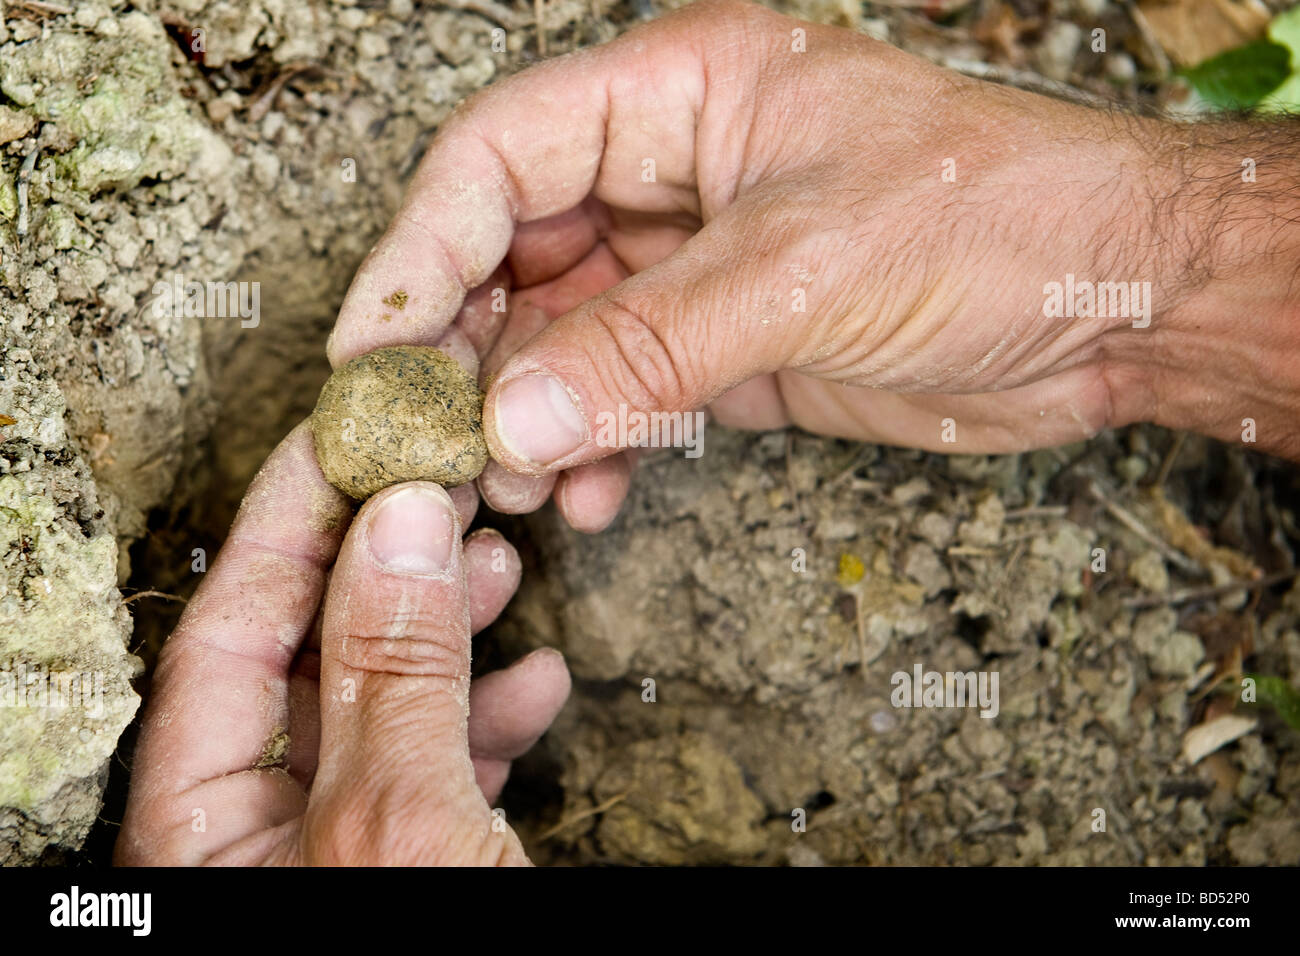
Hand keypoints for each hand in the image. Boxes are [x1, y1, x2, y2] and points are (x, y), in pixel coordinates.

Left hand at [116, 424, 569, 864]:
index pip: (226, 636)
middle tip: (437, 485)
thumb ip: (394, 676)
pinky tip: (538, 678)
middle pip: (310, 655)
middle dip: (388, 565)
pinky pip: (438, 762)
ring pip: (385, 699)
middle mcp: (261, 831)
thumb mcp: (400, 820)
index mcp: (204, 830)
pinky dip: (489, 713)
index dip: (287, 526)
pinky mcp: (410, 861)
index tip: (340, 439)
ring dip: (451, 628)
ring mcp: (339, 846)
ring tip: (501, 566)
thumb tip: (400, 528)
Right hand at [328, 0, 1299, 530]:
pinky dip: (602, 446)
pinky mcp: (733, 346)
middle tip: (436, 440)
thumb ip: (653, 346)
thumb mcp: (806, 270)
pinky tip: (590, 493)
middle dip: (472, 351)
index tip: (373, 346)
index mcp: (683, 94)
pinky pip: (631, 395)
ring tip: (515, 483)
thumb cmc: (998, 221)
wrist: (1115, 304)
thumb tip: (516, 415)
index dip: (422, 249)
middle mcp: (677, 173)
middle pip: (519, 254)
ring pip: (568, 336)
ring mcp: (701, 264)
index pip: (501, 157)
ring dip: (533, 412)